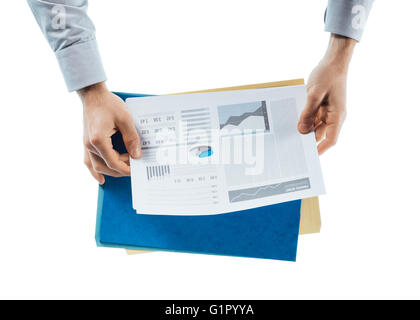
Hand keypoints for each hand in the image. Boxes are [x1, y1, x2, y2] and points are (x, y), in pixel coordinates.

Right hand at [79, 82, 141, 183]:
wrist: (93, 94)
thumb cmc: (108, 103)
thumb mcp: (125, 119)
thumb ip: (131, 138)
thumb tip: (136, 155)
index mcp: (98, 140)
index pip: (113, 162)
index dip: (125, 169)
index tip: (135, 171)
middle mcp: (89, 144)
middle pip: (105, 167)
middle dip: (120, 171)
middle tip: (134, 170)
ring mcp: (86, 144)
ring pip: (96, 166)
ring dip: (110, 171)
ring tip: (123, 173)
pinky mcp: (86, 142)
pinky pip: (88, 161)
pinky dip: (94, 171)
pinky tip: (100, 180)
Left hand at [298, 34, 355, 154]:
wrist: (333, 61)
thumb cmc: (328, 75)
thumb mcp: (314, 94)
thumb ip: (307, 113)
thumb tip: (301, 130)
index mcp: (338, 116)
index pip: (330, 139)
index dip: (320, 150)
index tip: (309, 158)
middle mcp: (335, 117)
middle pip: (321, 135)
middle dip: (308, 140)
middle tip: (293, 147)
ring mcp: (329, 112)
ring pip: (315, 127)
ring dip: (305, 129)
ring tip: (289, 135)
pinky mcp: (323, 107)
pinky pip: (313, 118)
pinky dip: (304, 120)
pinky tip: (293, 120)